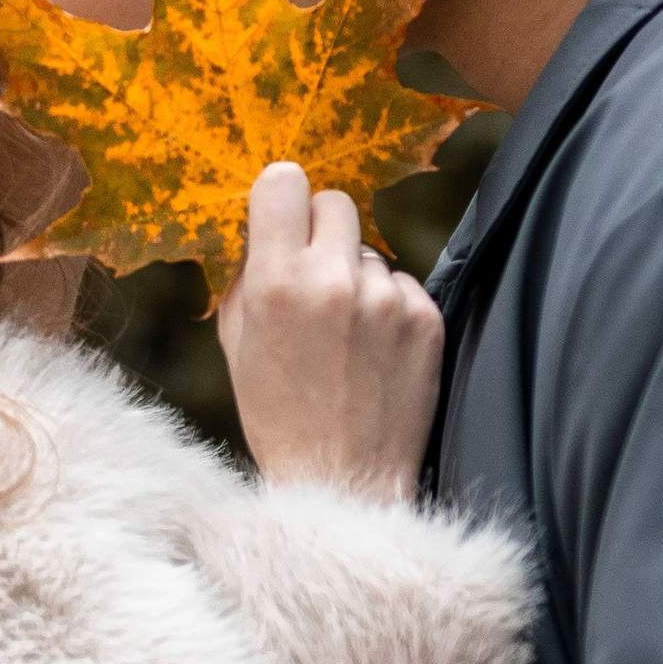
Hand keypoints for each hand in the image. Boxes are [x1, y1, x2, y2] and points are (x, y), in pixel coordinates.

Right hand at [218, 160, 444, 500]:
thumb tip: (266, 226)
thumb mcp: (237, 344)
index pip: (284, 181)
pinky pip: (402, 284)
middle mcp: (333, 281)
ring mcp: (386, 300)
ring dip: (357, 277)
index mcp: (276, 283)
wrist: (342, 482)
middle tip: (315, 273)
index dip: (282, 198)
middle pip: (335, 201)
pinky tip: (374, 352)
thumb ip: (248, 276)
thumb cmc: (279, 416)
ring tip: (346, 336)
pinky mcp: (425, 319)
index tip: (283, 217)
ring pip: (369, 251)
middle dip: (321, 230)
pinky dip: (389, 308)